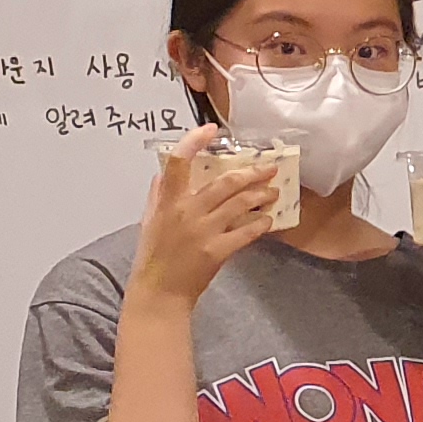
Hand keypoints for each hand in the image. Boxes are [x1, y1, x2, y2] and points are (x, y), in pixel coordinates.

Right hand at [127, 127, 280, 311]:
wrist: (159, 291)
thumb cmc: (153, 255)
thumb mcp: (149, 220)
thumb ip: (158, 195)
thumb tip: (163, 173)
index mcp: (167, 201)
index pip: (177, 162)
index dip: (194, 142)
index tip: (210, 130)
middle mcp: (186, 211)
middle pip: (225, 182)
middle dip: (251, 172)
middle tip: (269, 167)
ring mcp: (203, 230)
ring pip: (240, 204)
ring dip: (261, 195)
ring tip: (274, 191)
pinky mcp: (218, 250)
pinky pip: (247, 231)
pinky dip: (260, 223)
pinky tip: (268, 219)